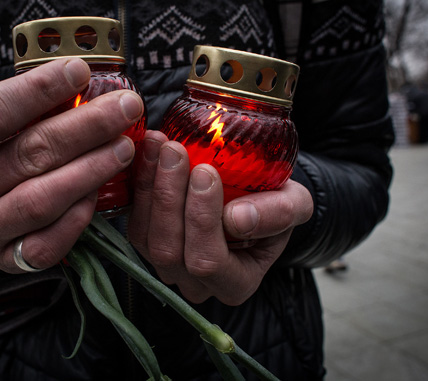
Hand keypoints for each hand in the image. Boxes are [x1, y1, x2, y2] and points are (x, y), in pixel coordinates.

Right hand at [0, 42, 143, 272]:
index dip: (37, 91)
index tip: (80, 72)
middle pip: (25, 155)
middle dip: (84, 127)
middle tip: (125, 107)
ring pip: (40, 201)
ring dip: (90, 170)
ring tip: (124, 146)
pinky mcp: (5, 260)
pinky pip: (47, 245)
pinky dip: (78, 217)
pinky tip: (99, 192)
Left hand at [129, 131, 312, 304]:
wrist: (255, 193)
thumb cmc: (276, 202)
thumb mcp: (294, 203)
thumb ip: (277, 214)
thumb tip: (240, 219)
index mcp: (234, 283)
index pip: (209, 262)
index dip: (203, 219)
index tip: (206, 171)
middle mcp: (195, 282)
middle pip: (169, 251)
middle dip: (169, 197)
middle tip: (174, 151)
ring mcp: (166, 265)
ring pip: (145, 236)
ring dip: (149, 186)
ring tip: (158, 144)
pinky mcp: (146, 240)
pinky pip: (133, 218)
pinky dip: (139, 182)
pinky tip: (148, 150)